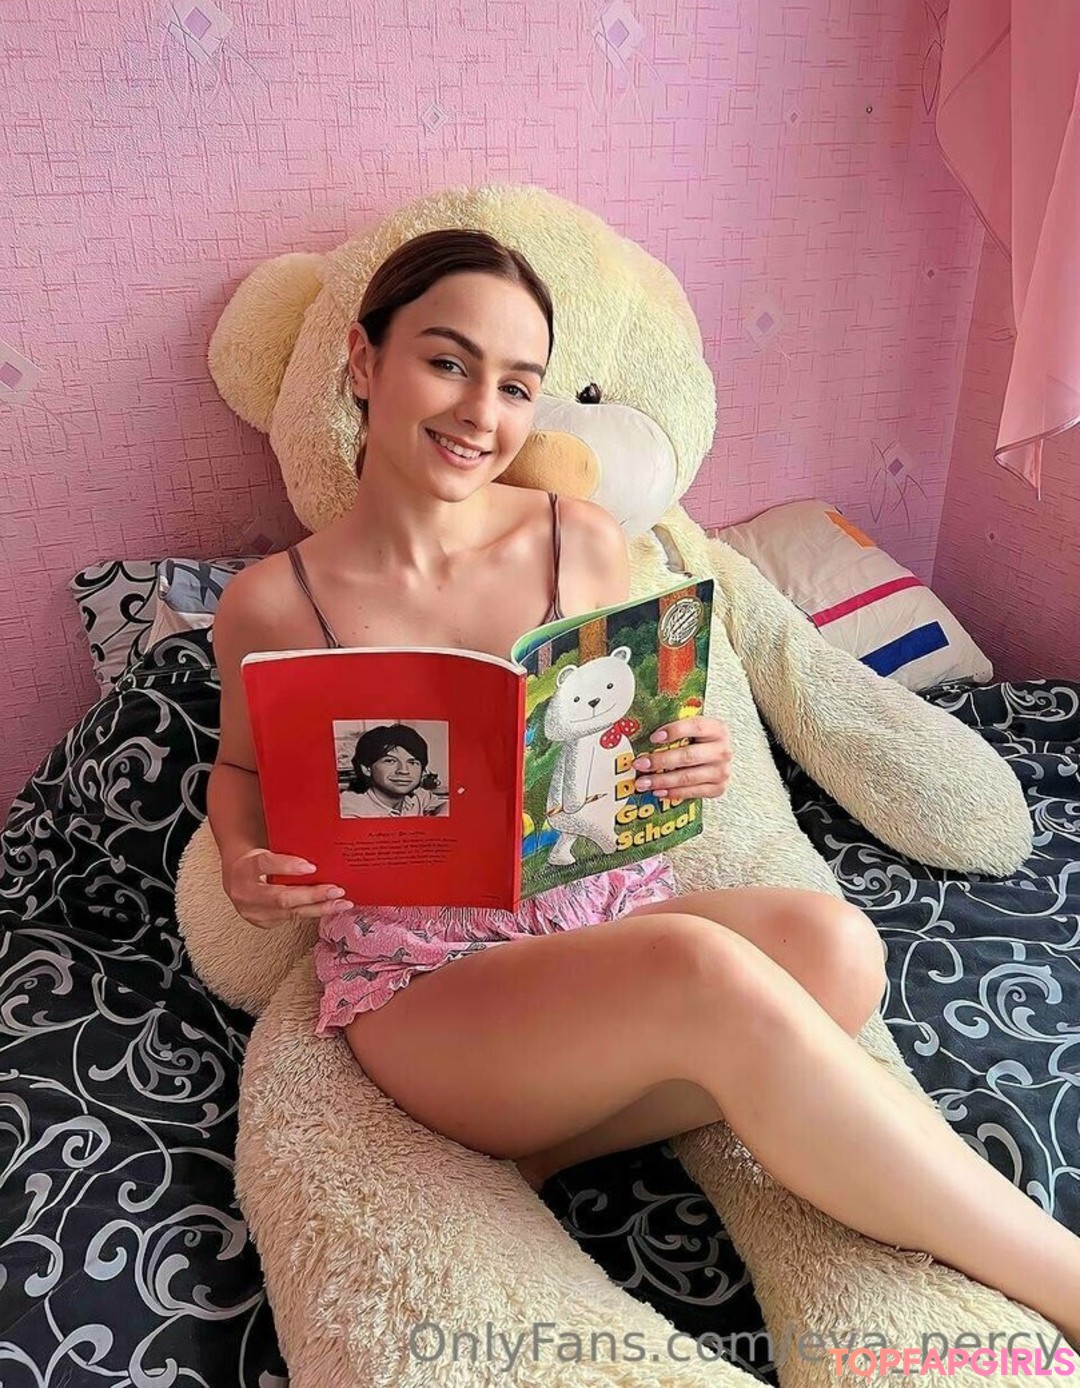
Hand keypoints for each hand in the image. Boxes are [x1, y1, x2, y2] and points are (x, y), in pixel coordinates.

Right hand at [222, 848, 353, 928]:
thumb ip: (286, 852)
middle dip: (313, 895)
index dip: (288, 866)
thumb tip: (320, 850)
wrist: (235, 877)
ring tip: (340, 903)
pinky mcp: (262, 922)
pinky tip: (327, 908)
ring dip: (319, 908)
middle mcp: (246, 893)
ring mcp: (253, 912)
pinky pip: (292, 919)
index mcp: (245, 867)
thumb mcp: (265, 850)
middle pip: (282, 898)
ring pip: (290, 913)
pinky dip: (312, 912)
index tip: (311, 867)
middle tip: (336, 890)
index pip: (266, 865)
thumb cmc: (254, 861)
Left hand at [631, 717, 731, 805]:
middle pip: (688, 756)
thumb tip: (643, 732)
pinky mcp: (718, 788)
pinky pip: (692, 792)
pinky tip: (658, 791)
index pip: (696, 727)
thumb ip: (675, 728)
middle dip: (660, 761)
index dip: (674, 731)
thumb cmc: (700, 741)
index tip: (653, 737)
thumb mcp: (693, 729)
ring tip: (643, 782)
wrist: (718, 758)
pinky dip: (673, 792)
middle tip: (640, 764)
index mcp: (717, 729)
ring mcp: (721, 771)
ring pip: (688, 777)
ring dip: (662, 781)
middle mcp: (722, 751)